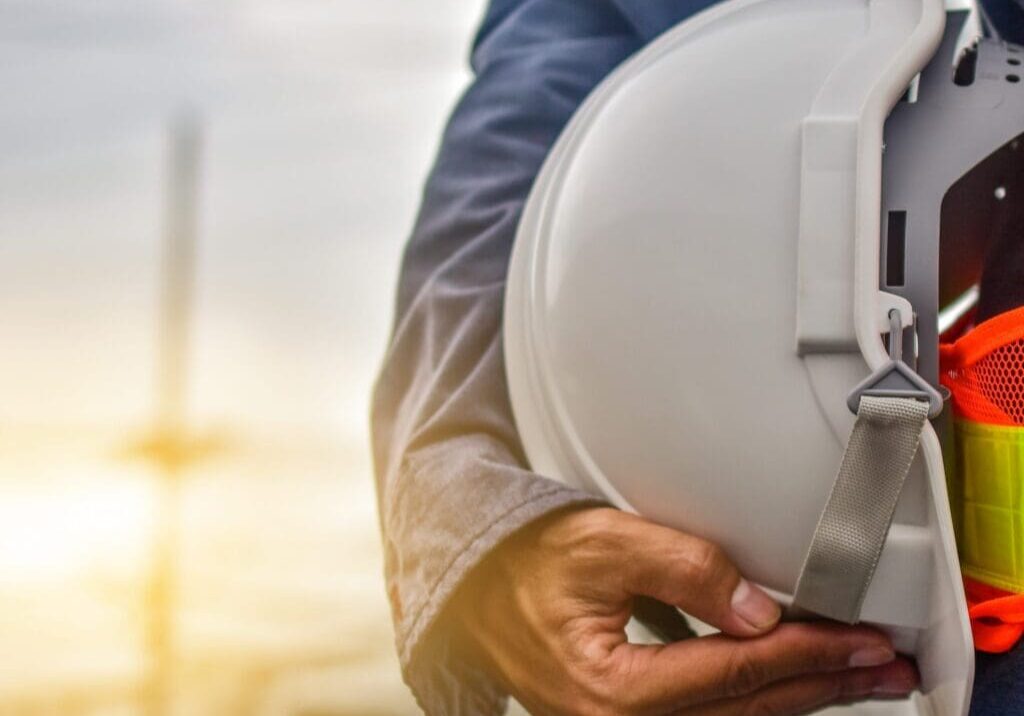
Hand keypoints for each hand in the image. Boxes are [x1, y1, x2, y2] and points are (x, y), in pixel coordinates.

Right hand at [454, 507, 916, 714]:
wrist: (477, 586)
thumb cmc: (529, 562)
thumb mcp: (603, 543)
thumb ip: (684, 570)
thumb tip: (756, 612)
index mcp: (613, 690)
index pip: (734, 672)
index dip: (805, 653)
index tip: (859, 640)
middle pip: (745, 707)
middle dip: (822, 684)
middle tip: (884, 666)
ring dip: (800, 696)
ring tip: (858, 678)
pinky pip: (709, 713)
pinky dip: (757, 695)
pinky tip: (787, 681)